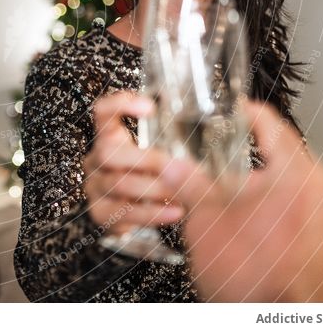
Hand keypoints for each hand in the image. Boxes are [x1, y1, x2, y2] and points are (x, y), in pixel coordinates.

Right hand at [84, 91, 184, 234]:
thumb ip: (184, 140)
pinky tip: (177, 211)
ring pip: (118, 183)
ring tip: (183, 193)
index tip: (150, 108)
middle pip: (108, 151)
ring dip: (154, 188)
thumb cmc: (160, 177)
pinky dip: (153, 213)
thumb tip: (227, 122)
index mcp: (111, 136)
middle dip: (146, 159)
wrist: (144, 218)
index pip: (103, 111)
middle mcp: (97, 158)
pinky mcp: (100, 212)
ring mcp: (95, 186)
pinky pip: (123, 212)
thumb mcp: (167, 154)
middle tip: (176, 167)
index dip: (120, 105)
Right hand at [158, 100, 322, 301]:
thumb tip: (172, 166)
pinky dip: (288, 217)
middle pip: (291, 160)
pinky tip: (263, 235)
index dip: (251, 113)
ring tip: (244, 206)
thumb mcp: (206, 224)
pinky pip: (312, 220)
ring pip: (301, 192)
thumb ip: (190, 186)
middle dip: (260, 159)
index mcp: (295, 178)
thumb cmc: (254, 281)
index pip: (275, 127)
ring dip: (274, 192)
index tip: (239, 109)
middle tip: (234, 162)